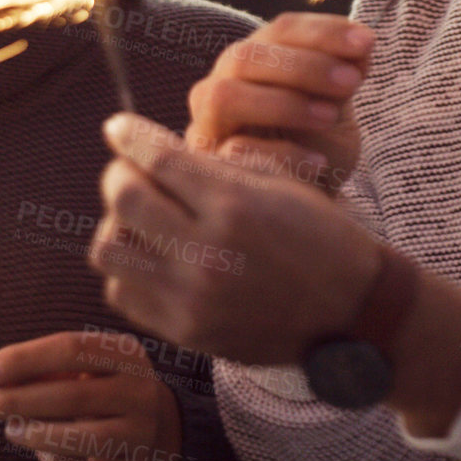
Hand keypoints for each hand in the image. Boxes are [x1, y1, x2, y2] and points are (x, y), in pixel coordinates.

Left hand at [0, 330, 184, 460]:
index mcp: (126, 354)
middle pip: (73, 395)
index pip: (71, 349)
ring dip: (35, 434)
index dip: (25, 359)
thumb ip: (43, 369)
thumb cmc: (99, 389)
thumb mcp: (82, 368)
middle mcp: (140, 391)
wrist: (152, 427)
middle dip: (18, 400)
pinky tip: (41, 454)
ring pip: (82, 438)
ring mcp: (141, 432)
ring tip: (10, 430)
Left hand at [92, 113, 381, 364]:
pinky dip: (128, 268)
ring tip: (142, 219)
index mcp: (237, 206)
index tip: (118, 127)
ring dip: (118, 224)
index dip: (129, 136)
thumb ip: (215, 164)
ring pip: (108, 249)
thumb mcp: (280, 184)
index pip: (158, 160)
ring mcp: (192, 299)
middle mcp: (208, 254)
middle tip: (130, 171)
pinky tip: (153, 255)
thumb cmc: (319, 235)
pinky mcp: (186, 332)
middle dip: (120, 174)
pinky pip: (122, 292)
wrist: (352, 312)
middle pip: (124, 199)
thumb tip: (151, 148)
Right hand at [186, 12, 373, 193]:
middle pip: (245, 56)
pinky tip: (319, 162)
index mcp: (254, 59)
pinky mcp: (208, 167)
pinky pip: (232, 152)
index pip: (280, 29)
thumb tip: (363, 44)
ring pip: (224, 96)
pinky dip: (280, 154)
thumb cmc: (317, 147)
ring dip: (283, 102)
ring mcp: (207, 126)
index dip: (323, 32)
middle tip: (351, 81)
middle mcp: (221, 84)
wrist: (304, 204)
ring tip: (330, 116)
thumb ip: (345, 74)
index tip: (368, 42)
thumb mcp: (337, 107)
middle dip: (304, 65)